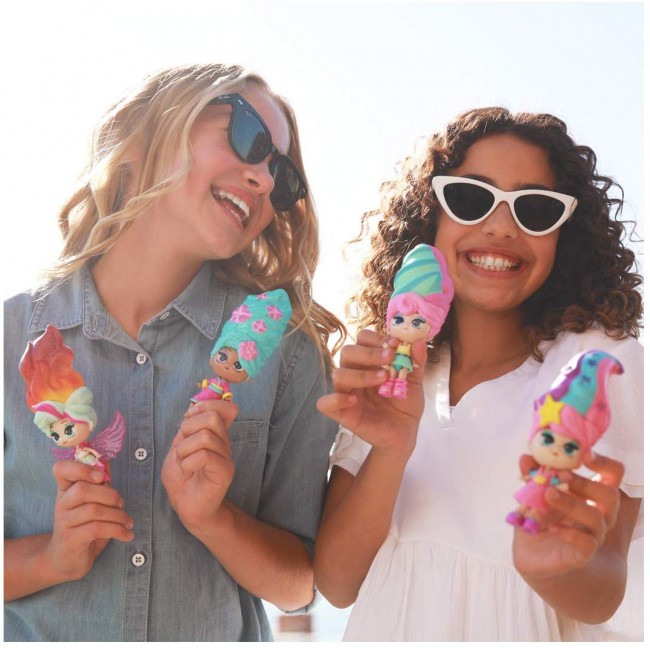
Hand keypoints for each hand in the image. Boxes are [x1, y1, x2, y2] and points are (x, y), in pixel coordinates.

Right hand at [47, 461, 133, 581]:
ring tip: (128, 521)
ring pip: (93, 510)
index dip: (80, 468)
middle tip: (121, 503)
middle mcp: (61, 504)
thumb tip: (106, 462)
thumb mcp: (91, 502)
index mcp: (66, 490)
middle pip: (82, 489)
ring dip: (118, 515)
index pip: (61, 470)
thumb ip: (98, 483)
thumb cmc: (83, 525)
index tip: (100, 476)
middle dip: (110, 494)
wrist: (66, 559)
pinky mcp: (71, 540)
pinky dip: (117, 530)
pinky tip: (127, 534)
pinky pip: (97, 529)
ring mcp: (64, 522)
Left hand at [161, 399, 238, 532]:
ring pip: (205, 437)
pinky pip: (203, 456)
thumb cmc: (182, 478)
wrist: (188, 507)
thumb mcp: (179, 446)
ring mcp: (226, 457)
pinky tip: (188, 472)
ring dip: (184, 450)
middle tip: (182, 447)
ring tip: (184, 463)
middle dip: (189, 427)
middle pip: (212, 417)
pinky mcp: (224, 472)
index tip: (190, 417)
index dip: (207, 405)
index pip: (226, 408)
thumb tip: (195, 406)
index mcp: (216, 434)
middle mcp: (225, 443)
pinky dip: (187, 463)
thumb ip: (187, 428)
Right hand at [317, 329, 426, 459]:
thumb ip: (416, 362)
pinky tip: (354, 401)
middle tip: (390, 357)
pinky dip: (335, 399)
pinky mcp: (342, 413)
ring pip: (338, 374)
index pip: (362, 339)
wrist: (404, 434)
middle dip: (369, 353)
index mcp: (369, 362)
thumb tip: (418, 341)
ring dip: (360, 374)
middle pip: (348, 352)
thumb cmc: (405, 405)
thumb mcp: (415, 382)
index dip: (376, 338)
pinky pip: (325, 403)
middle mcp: (355, 373)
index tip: (395, 344)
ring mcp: (347, 392)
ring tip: (383, 379)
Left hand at [513, 451, 623, 579]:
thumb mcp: (533, 494)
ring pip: (596, 517)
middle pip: (609, 494)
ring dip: (571, 503)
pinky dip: (569, 532)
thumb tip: (526, 457)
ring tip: (548, 493)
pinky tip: (551, 526)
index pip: (612, 474)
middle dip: (584, 482)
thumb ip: (532, 476)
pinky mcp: (583, 554)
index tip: (584, 454)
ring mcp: (594, 534)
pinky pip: (586, 543)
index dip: (604, 463)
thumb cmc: (540, 518)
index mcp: (590, 493)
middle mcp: (599, 512)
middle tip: (560, 475)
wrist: (534, 555)